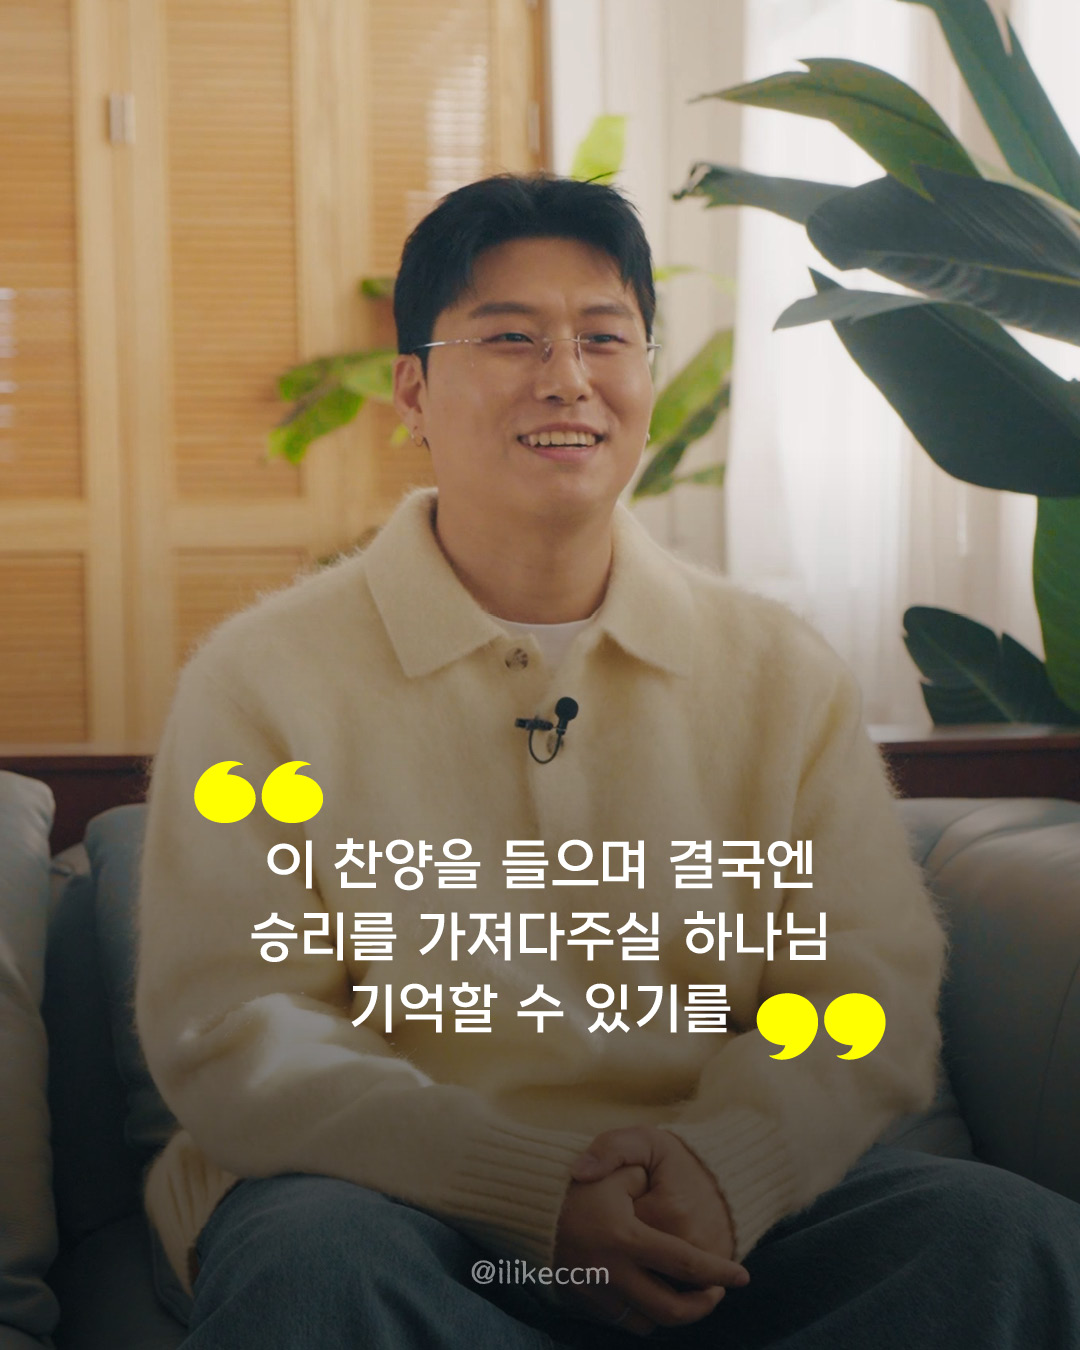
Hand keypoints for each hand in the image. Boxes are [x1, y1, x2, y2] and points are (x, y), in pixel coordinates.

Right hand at [553, 1142, 747, 1336]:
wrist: (528, 1198)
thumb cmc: (580, 1179)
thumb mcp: (618, 1168)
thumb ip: (650, 1184)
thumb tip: (678, 1212)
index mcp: (626, 1238)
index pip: (685, 1263)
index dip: (719, 1271)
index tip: (743, 1276)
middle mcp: (611, 1271)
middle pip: (670, 1309)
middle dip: (701, 1306)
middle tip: (714, 1292)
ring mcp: (594, 1290)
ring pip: (647, 1322)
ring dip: (670, 1313)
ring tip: (684, 1292)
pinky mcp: (580, 1300)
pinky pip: (621, 1320)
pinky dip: (641, 1312)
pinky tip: (651, 1292)